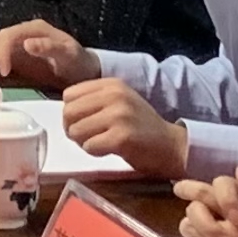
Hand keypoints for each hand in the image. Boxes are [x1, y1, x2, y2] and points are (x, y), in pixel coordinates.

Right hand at [0, 18, 96, 89]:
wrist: (83, 70)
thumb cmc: (78, 61)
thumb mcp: (69, 54)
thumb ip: (49, 47)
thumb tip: (26, 44)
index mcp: (33, 29)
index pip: (7, 36)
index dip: (1, 53)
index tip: (3, 73)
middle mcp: (20, 33)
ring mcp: (14, 43)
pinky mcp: (12, 55)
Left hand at [58, 77, 188, 178]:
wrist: (172, 145)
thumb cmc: (141, 126)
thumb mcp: (119, 103)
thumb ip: (94, 101)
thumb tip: (65, 113)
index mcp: (111, 84)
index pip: (69, 95)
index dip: (71, 113)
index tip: (84, 123)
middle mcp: (114, 95)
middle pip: (69, 112)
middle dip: (72, 129)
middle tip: (88, 137)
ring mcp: (118, 115)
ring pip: (76, 130)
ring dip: (83, 142)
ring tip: (100, 143)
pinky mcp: (122, 137)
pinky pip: (89, 146)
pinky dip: (94, 152)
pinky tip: (108, 150)